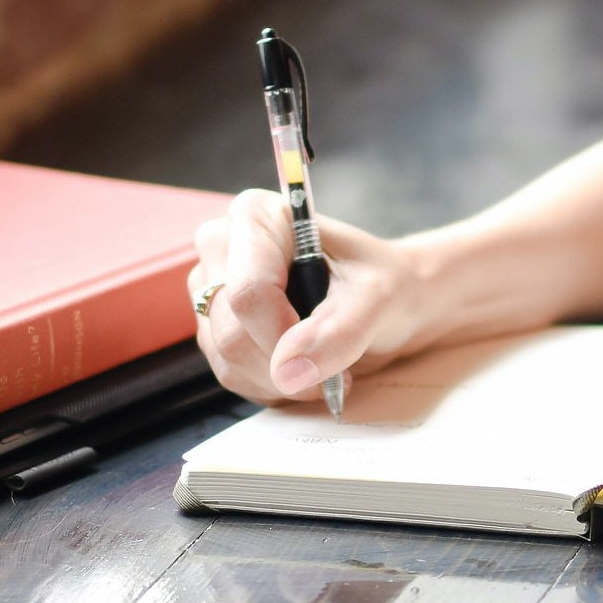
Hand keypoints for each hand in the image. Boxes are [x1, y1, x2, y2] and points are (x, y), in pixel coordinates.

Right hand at [188, 189, 425, 404]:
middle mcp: (222, 247)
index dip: (284, 335)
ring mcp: (212, 290)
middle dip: (288, 365)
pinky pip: (231, 375)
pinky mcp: (215, 327)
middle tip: (336, 369)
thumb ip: (339, 331)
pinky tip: (304, 369)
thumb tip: (289, 370)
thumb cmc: (385, 283)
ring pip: (227, 360)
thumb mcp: (380, 298)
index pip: (248, 292)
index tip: (328, 354)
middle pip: (232, 332)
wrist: (390, 301)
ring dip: (283, 380)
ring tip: (326, 365)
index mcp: (256, 217)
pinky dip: (273, 385)